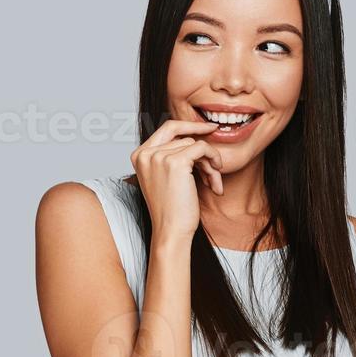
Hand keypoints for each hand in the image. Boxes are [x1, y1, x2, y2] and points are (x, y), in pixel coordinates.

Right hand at [130, 118, 223, 240]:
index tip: (207, 128)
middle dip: (202, 150)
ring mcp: (158, 156)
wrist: (171, 231)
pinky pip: (202, 148)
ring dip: (209, 163)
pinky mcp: (175, 162)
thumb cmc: (171, 210)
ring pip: (195, 144)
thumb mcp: (164, 178)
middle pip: (184, 136)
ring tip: (212, 183)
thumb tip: (193, 136)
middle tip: (216, 153)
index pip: (167, 128)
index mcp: (139, 155)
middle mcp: (145, 153)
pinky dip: (213, 160)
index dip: (189, 125)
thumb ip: (170, 156)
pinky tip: (215, 180)